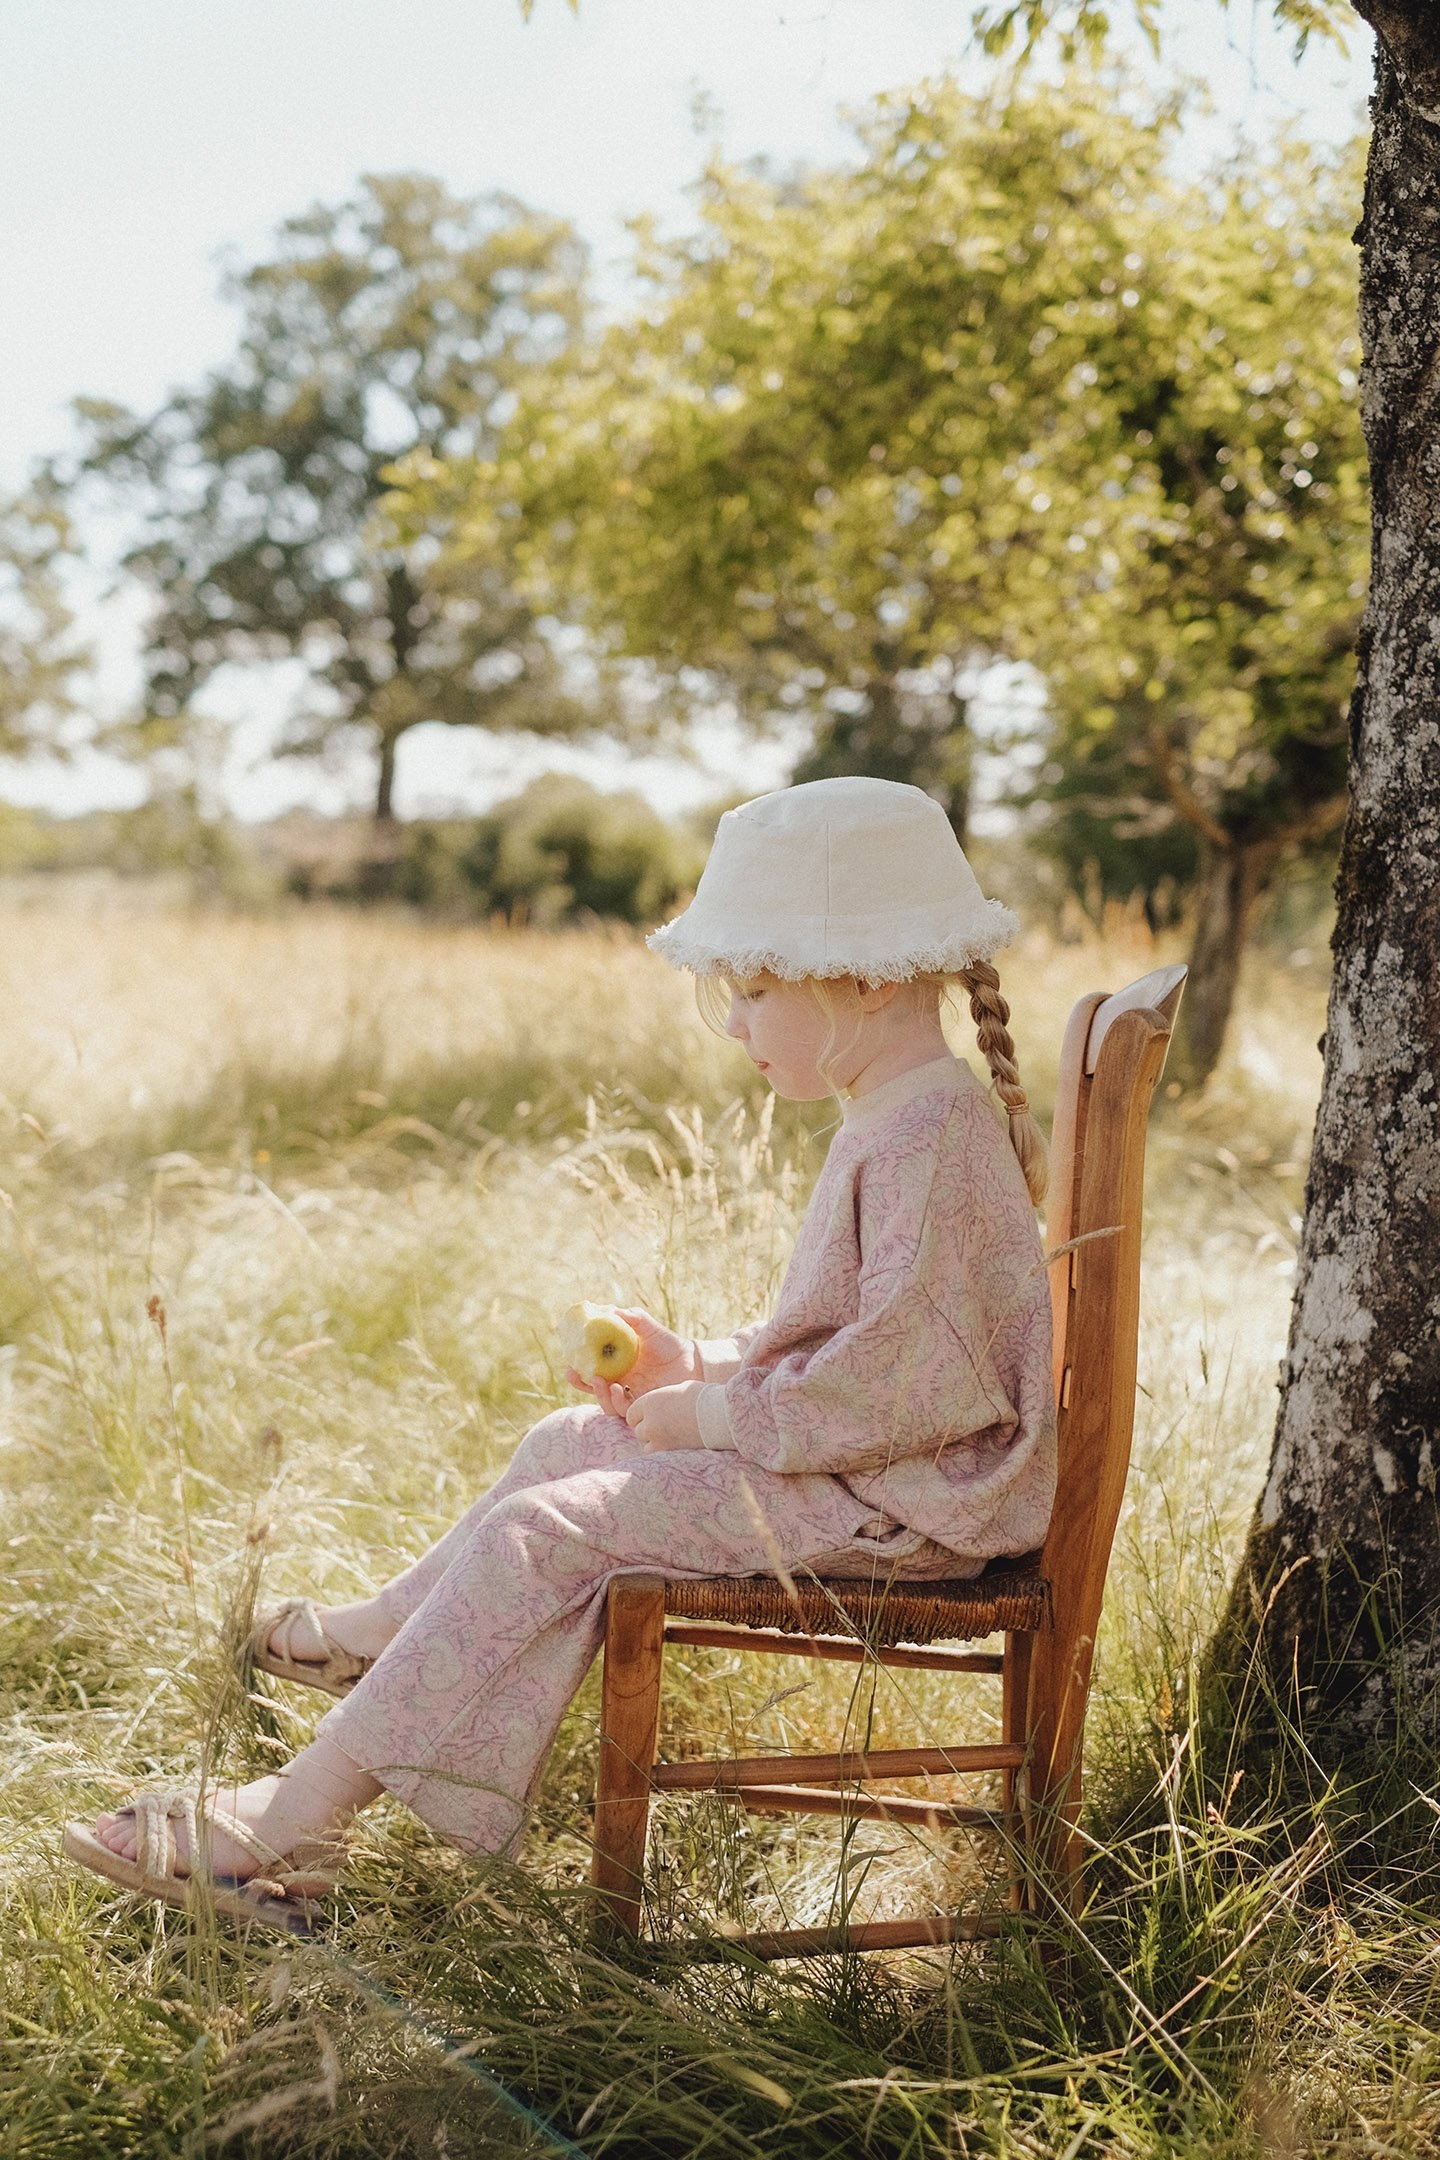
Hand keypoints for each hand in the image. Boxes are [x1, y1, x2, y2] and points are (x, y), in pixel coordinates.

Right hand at [565, 1307, 697, 1402]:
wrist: (692, 1361)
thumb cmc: (669, 1344)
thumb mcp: (649, 1328)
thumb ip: (633, 1318)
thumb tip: (611, 1310)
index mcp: (616, 1365)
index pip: (590, 1369)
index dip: (577, 1369)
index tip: (568, 1362)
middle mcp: (619, 1381)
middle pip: (592, 1388)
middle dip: (580, 1383)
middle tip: (574, 1373)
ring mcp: (630, 1395)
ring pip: (605, 1402)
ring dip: (598, 1393)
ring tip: (601, 1381)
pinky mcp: (642, 1406)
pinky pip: (624, 1409)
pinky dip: (617, 1401)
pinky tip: (618, 1390)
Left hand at [620, 1379, 706, 1451]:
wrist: (719, 1415)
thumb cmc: (704, 1397)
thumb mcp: (680, 1389)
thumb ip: (665, 1398)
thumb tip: (664, 1401)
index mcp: (650, 1402)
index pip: (632, 1414)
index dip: (641, 1416)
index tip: (652, 1417)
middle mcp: (649, 1421)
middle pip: (638, 1430)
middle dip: (649, 1429)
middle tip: (665, 1427)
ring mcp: (657, 1438)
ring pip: (645, 1444)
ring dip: (654, 1442)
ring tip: (672, 1437)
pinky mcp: (667, 1452)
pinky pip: (656, 1455)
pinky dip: (662, 1452)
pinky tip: (675, 1446)